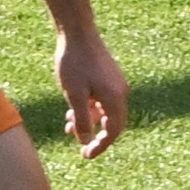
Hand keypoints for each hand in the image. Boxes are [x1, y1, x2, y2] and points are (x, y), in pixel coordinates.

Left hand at [56, 27, 128, 154]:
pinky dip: (91, 109)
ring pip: (106, 112)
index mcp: (115, 98)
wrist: (77, 33)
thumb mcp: (73, 95)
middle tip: (80, 147)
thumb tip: (86, 140)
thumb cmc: (73, 63)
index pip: (113, 131)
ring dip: (90, 122)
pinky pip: (103, 101)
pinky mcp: (109, 78)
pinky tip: (73, 110)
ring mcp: (116, 84)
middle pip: (113, 123)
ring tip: (68, 126)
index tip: (86, 155)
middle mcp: (121, 92)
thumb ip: (81, 119)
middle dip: (96, 136)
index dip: (101, 145)